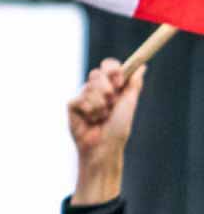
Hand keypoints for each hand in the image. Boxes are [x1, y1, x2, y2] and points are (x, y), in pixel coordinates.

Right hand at [67, 58, 142, 204]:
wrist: (104, 147)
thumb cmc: (118, 129)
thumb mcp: (128, 104)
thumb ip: (133, 84)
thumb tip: (142, 67)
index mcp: (111, 87)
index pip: (108, 65)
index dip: (112, 70)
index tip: (119, 81)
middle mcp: (96, 89)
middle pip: (96, 73)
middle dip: (107, 90)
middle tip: (111, 104)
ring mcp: (83, 97)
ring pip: (88, 88)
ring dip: (100, 106)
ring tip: (100, 118)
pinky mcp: (72, 106)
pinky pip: (79, 100)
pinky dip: (89, 112)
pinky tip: (89, 121)